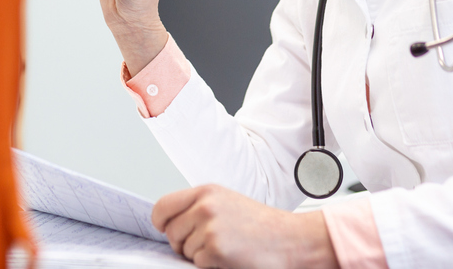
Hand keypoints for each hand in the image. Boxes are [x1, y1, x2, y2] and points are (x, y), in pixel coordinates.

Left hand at [152, 185, 335, 268]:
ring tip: (226, 247)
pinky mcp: (215, 250)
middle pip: (171, 232)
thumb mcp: (227, 203)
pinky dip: (211, 265)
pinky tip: (231, 256)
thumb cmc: (262, 225)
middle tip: (209, 243)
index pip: (162, 206)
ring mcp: (209, 228)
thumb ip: (198, 207)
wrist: (291, 239)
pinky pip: (197, 263)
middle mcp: (204, 206)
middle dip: (183, 243)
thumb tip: (169, 223)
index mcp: (205, 192)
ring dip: (199, 255)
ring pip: (183, 250)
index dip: (161, 222)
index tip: (164, 229)